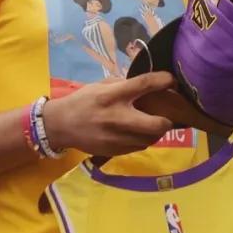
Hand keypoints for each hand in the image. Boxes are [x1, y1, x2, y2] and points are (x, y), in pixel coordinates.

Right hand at [43, 72, 175, 155]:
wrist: (60, 126)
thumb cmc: (83, 101)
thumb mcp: (100, 86)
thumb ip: (124, 85)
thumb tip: (148, 84)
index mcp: (113, 95)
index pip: (144, 84)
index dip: (163, 81)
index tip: (172, 81)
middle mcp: (117, 117)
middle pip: (157, 124)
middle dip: (167, 120)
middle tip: (167, 116)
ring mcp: (117, 138)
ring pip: (151, 139)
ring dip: (156, 131)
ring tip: (152, 124)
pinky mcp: (115, 151)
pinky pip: (139, 146)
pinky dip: (143, 139)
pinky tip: (138, 133)